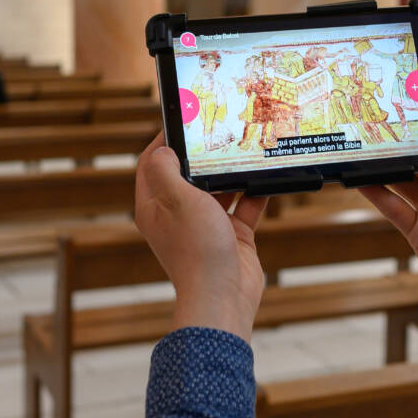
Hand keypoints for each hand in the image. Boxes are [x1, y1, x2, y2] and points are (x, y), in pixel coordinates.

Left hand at [135, 134, 268, 341]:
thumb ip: (167, 171)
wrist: (224, 297)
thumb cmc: (197, 250)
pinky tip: (265, 177)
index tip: (182, 121)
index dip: (164, 140)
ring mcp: (206, 226)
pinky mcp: (232, 236)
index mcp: (155, 207)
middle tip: (220, 129)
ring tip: (245, 148)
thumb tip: (162, 149)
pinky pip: (244, 206)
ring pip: (219, 189)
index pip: (152, 164)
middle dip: (204, 154)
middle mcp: (177, 215)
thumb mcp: (179, 201)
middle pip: (188, 175)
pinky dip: (254, 193)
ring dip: (232, 172)